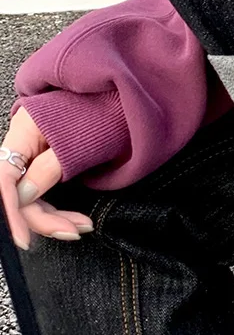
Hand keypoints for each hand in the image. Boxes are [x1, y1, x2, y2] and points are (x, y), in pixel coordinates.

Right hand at [0, 108, 89, 250]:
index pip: (5, 180)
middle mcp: (22, 146)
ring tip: (82, 227)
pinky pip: (44, 193)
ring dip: (54, 217)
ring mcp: (33, 156)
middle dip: (44, 218)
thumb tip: (22, 197)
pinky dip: (59, 209)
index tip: (25, 238)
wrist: (121, 96)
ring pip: (32, 197)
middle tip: (73, 232)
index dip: (13, 211)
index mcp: (21, 133)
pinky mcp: (47, 165)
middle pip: (19, 192)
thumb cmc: (102, 111)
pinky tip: (75, 220)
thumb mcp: (76, 140)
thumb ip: (48, 168)